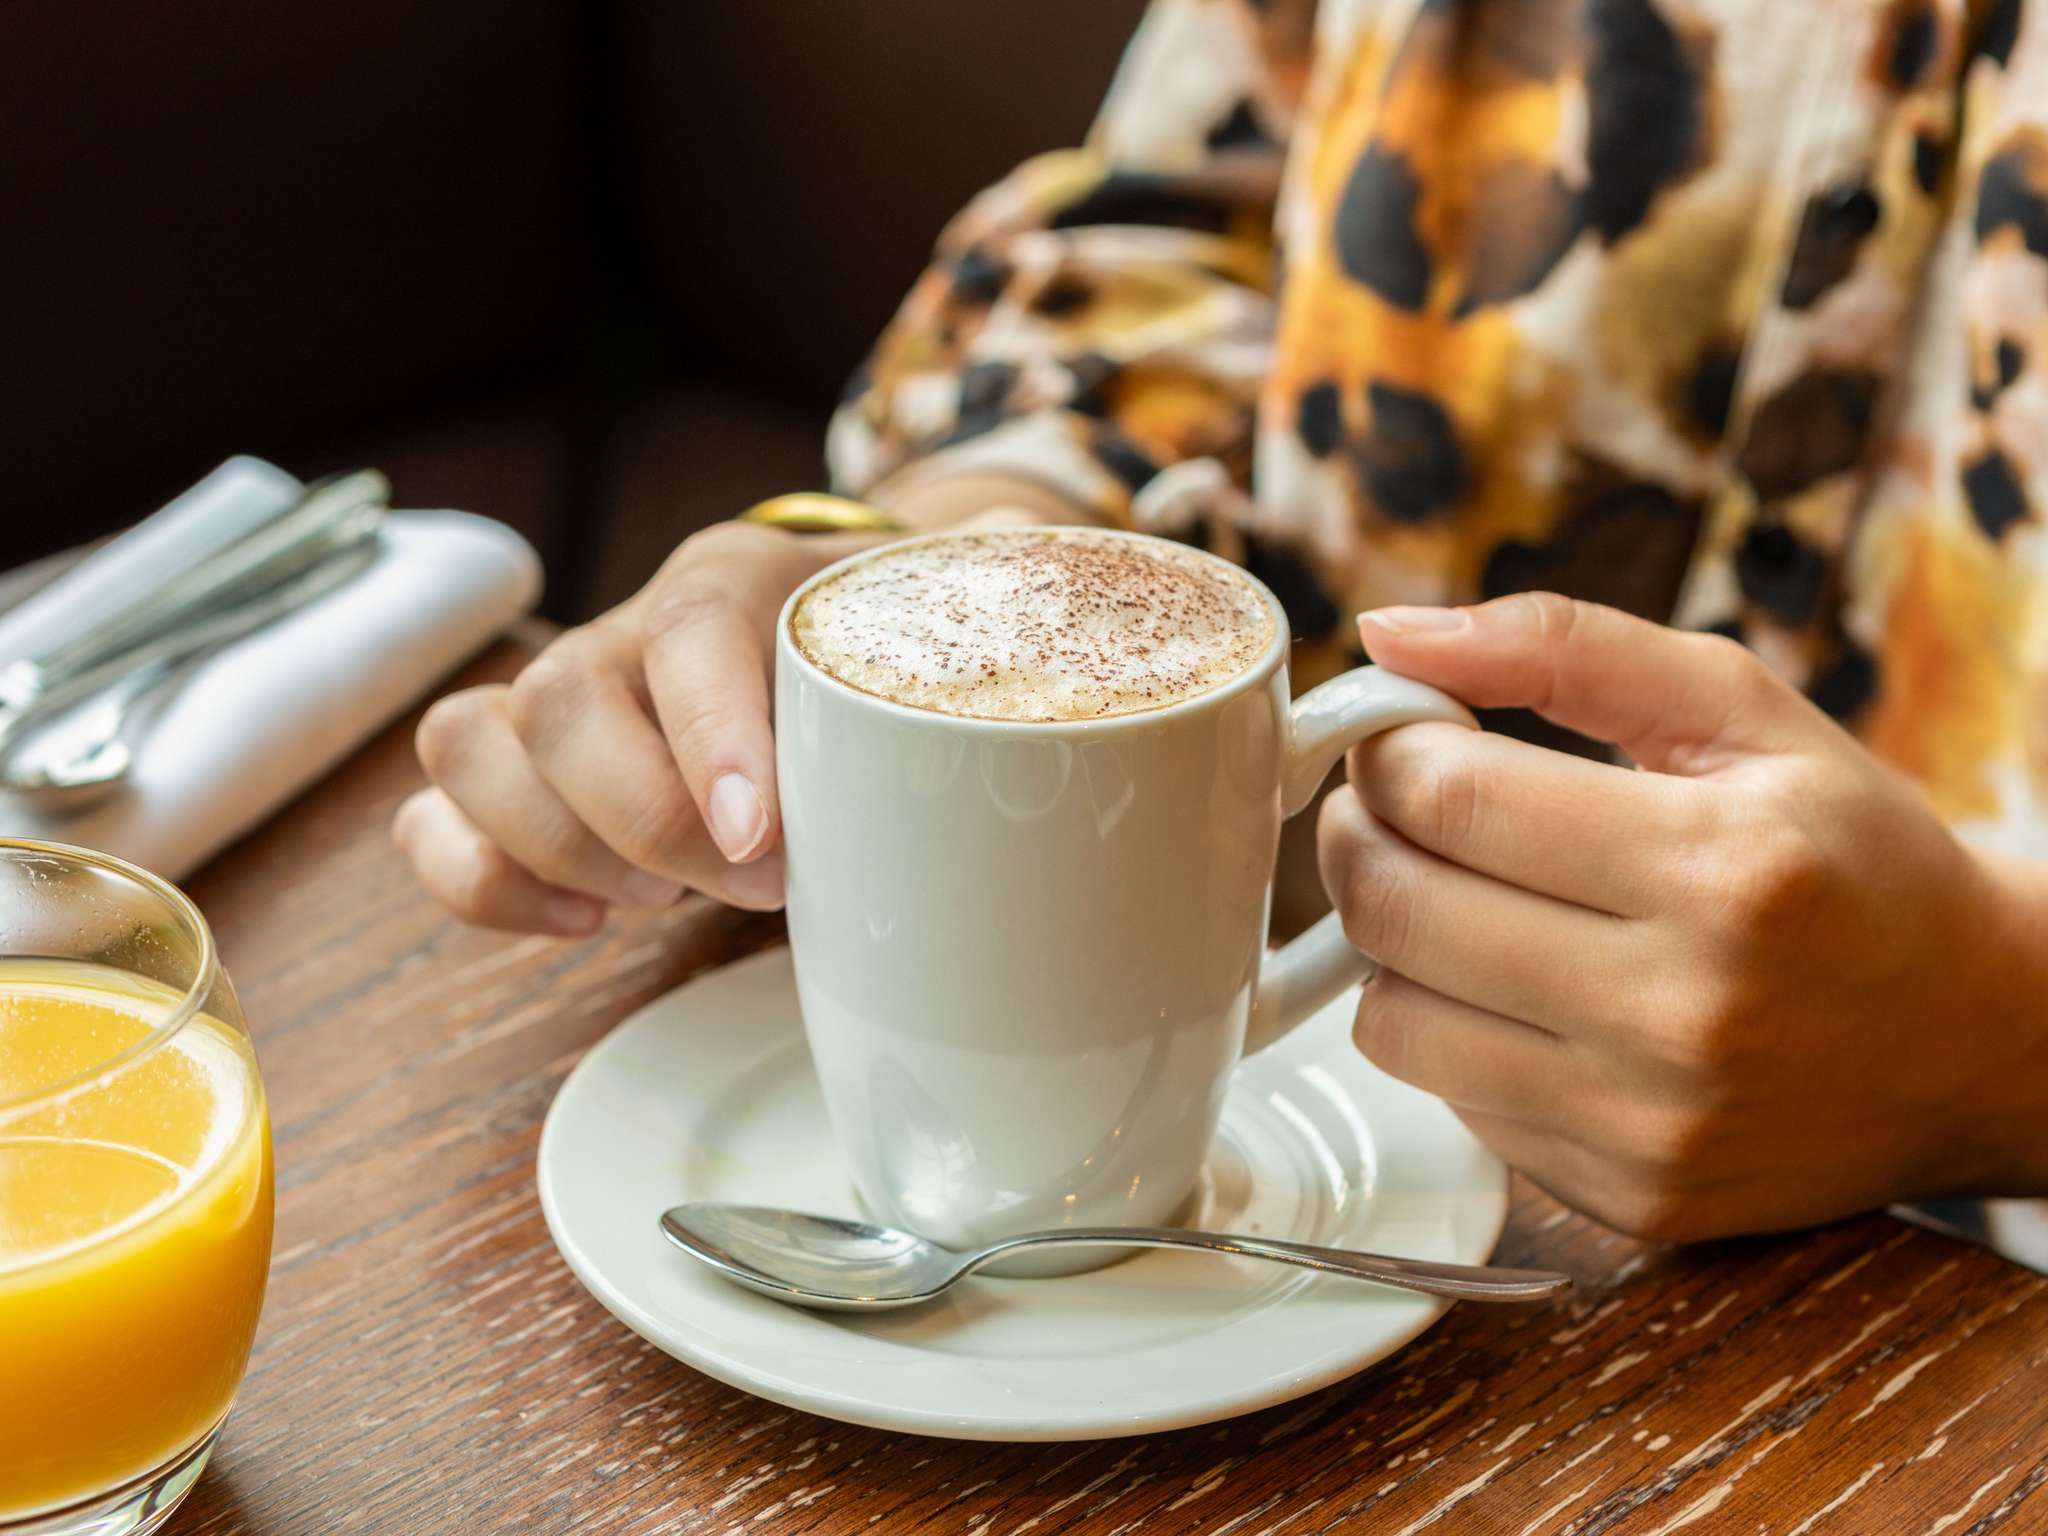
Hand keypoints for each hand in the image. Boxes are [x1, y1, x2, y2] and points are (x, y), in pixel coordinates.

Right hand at [396, 478, 1084, 934]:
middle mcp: (637, 624)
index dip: (712, 735)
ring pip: (471, 743)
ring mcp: (568, 695)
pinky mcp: (524, 772)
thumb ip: (1046, 644)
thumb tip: (1180, 680)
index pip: (693, 626)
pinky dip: (482, 879)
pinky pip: (436, 816)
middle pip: (564, 699)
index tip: (767, 843)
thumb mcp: (980, 637)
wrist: (847, 638)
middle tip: (758, 886)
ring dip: (557, 846)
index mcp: (749, 577)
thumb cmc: (913, 656)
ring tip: (659, 902)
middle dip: (646, 821)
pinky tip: (580, 923)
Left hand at [1317, 593, 2047, 1240]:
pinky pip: (1452, 1096)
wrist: (1971, 1039)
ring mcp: (1648, 1124)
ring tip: (1450, 892)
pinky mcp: (1625, 1195)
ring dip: (1389, 941)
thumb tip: (1389, 632)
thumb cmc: (1847, 855)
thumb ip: (1562, 647)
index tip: (1397, 734)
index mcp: (1721, 867)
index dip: (1388, 751)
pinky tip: (1520, 988)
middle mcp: (1681, 1012)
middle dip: (1358, 835)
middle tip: (1388, 803)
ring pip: (1392, 1019)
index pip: (1450, 798)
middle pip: (1398, 909)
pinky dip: (1454, 1030)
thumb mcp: (1739, 709)